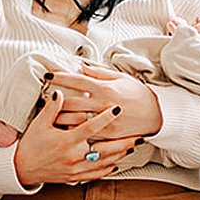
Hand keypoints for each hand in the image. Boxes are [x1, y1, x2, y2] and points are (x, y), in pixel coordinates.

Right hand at [13, 88, 146, 186]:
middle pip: (105, 149)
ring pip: (103, 163)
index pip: (91, 127)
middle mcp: (74, 156)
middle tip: (137, 135)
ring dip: (119, 155)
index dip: (106, 117)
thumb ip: (52, 108)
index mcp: (67, 141)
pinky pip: (95, 174)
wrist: (21, 168)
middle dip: (123, 143)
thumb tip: (60, 91)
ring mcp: (76, 169)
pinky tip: (116, 163)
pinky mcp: (75, 177)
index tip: (118, 109)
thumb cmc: (30, 144)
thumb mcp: (39, 124)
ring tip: (132, 148)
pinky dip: (108, 169)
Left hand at [42, 63, 162, 138]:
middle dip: (55, 100)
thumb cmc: (138, 93)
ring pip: (75, 120)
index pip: (77, 81)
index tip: (47, 75)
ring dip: (60, 117)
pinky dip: (73, 130)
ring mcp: (105, 121)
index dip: (60, 77)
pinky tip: (64, 128)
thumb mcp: (120, 77)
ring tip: (49, 114)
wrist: (157, 114)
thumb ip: (99, 72)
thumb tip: (82, 66)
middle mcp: (103, 105)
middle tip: (42, 97)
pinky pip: (86, 133)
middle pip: (72, 102)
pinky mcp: (107, 134)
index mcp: (105, 88)